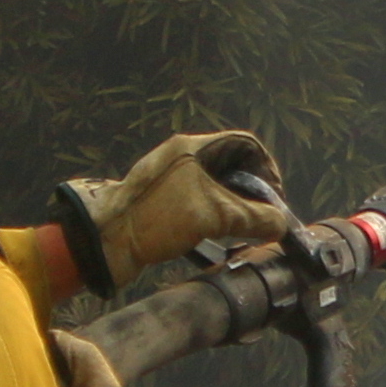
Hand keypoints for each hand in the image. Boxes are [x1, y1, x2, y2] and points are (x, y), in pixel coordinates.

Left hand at [49, 127, 280, 290]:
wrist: (104, 242)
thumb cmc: (155, 217)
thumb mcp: (213, 215)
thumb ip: (253, 217)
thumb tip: (280, 224)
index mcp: (193, 149)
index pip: (244, 145)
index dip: (266, 170)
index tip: (275, 199)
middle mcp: (183, 160)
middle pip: (231, 168)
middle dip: (252, 194)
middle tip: (263, 220)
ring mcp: (171, 182)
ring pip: (216, 190)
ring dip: (234, 211)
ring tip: (244, 233)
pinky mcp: (163, 205)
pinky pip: (199, 206)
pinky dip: (215, 221)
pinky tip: (218, 241)